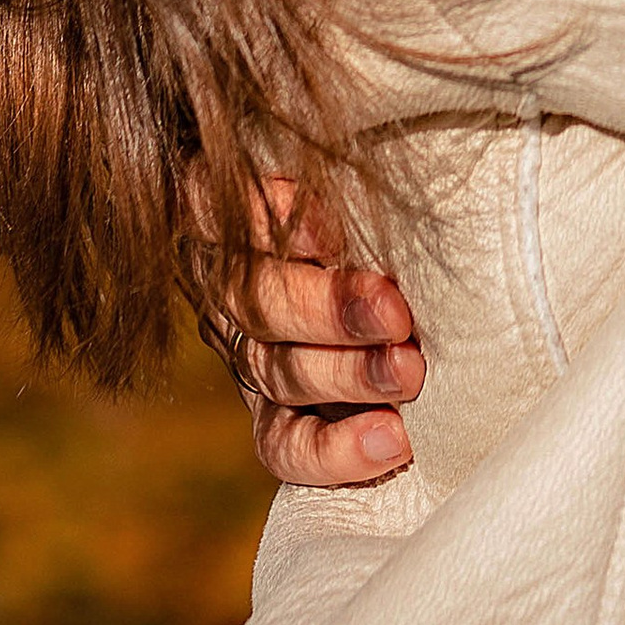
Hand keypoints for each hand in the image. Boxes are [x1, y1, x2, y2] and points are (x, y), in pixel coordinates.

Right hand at [195, 177, 421, 486]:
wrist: (413, 280)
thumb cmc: (384, 206)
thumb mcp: (354, 179)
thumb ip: (342, 181)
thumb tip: (357, 176)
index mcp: (230, 214)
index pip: (211, 204)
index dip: (268, 220)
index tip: (331, 229)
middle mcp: (228, 287)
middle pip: (256, 300)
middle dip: (331, 310)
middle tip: (397, 316)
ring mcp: (248, 356)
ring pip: (277, 372)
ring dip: (349, 374)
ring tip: (409, 374)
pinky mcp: (272, 418)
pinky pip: (286, 445)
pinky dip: (337, 448)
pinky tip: (391, 440)